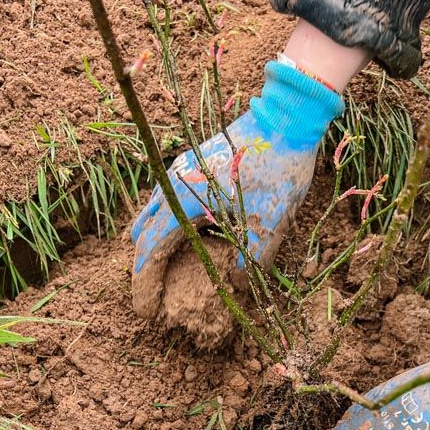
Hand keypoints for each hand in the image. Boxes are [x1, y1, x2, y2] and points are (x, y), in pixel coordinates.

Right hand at [130, 61, 343, 318]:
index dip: (145, 284)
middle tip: (150, 296)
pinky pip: (165, 198)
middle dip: (144, 267)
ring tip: (159, 268)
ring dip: (151, 242)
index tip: (145, 311)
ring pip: (151, 212)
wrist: (285, 118)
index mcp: (185, 202)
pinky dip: (163, 221)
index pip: (152, 251)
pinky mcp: (191, 163)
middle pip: (143, 233)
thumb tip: (237, 285)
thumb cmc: (277, 170)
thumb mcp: (269, 223)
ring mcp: (179, 171)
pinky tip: (181, 233)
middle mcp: (173, 185)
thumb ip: (250, 259)